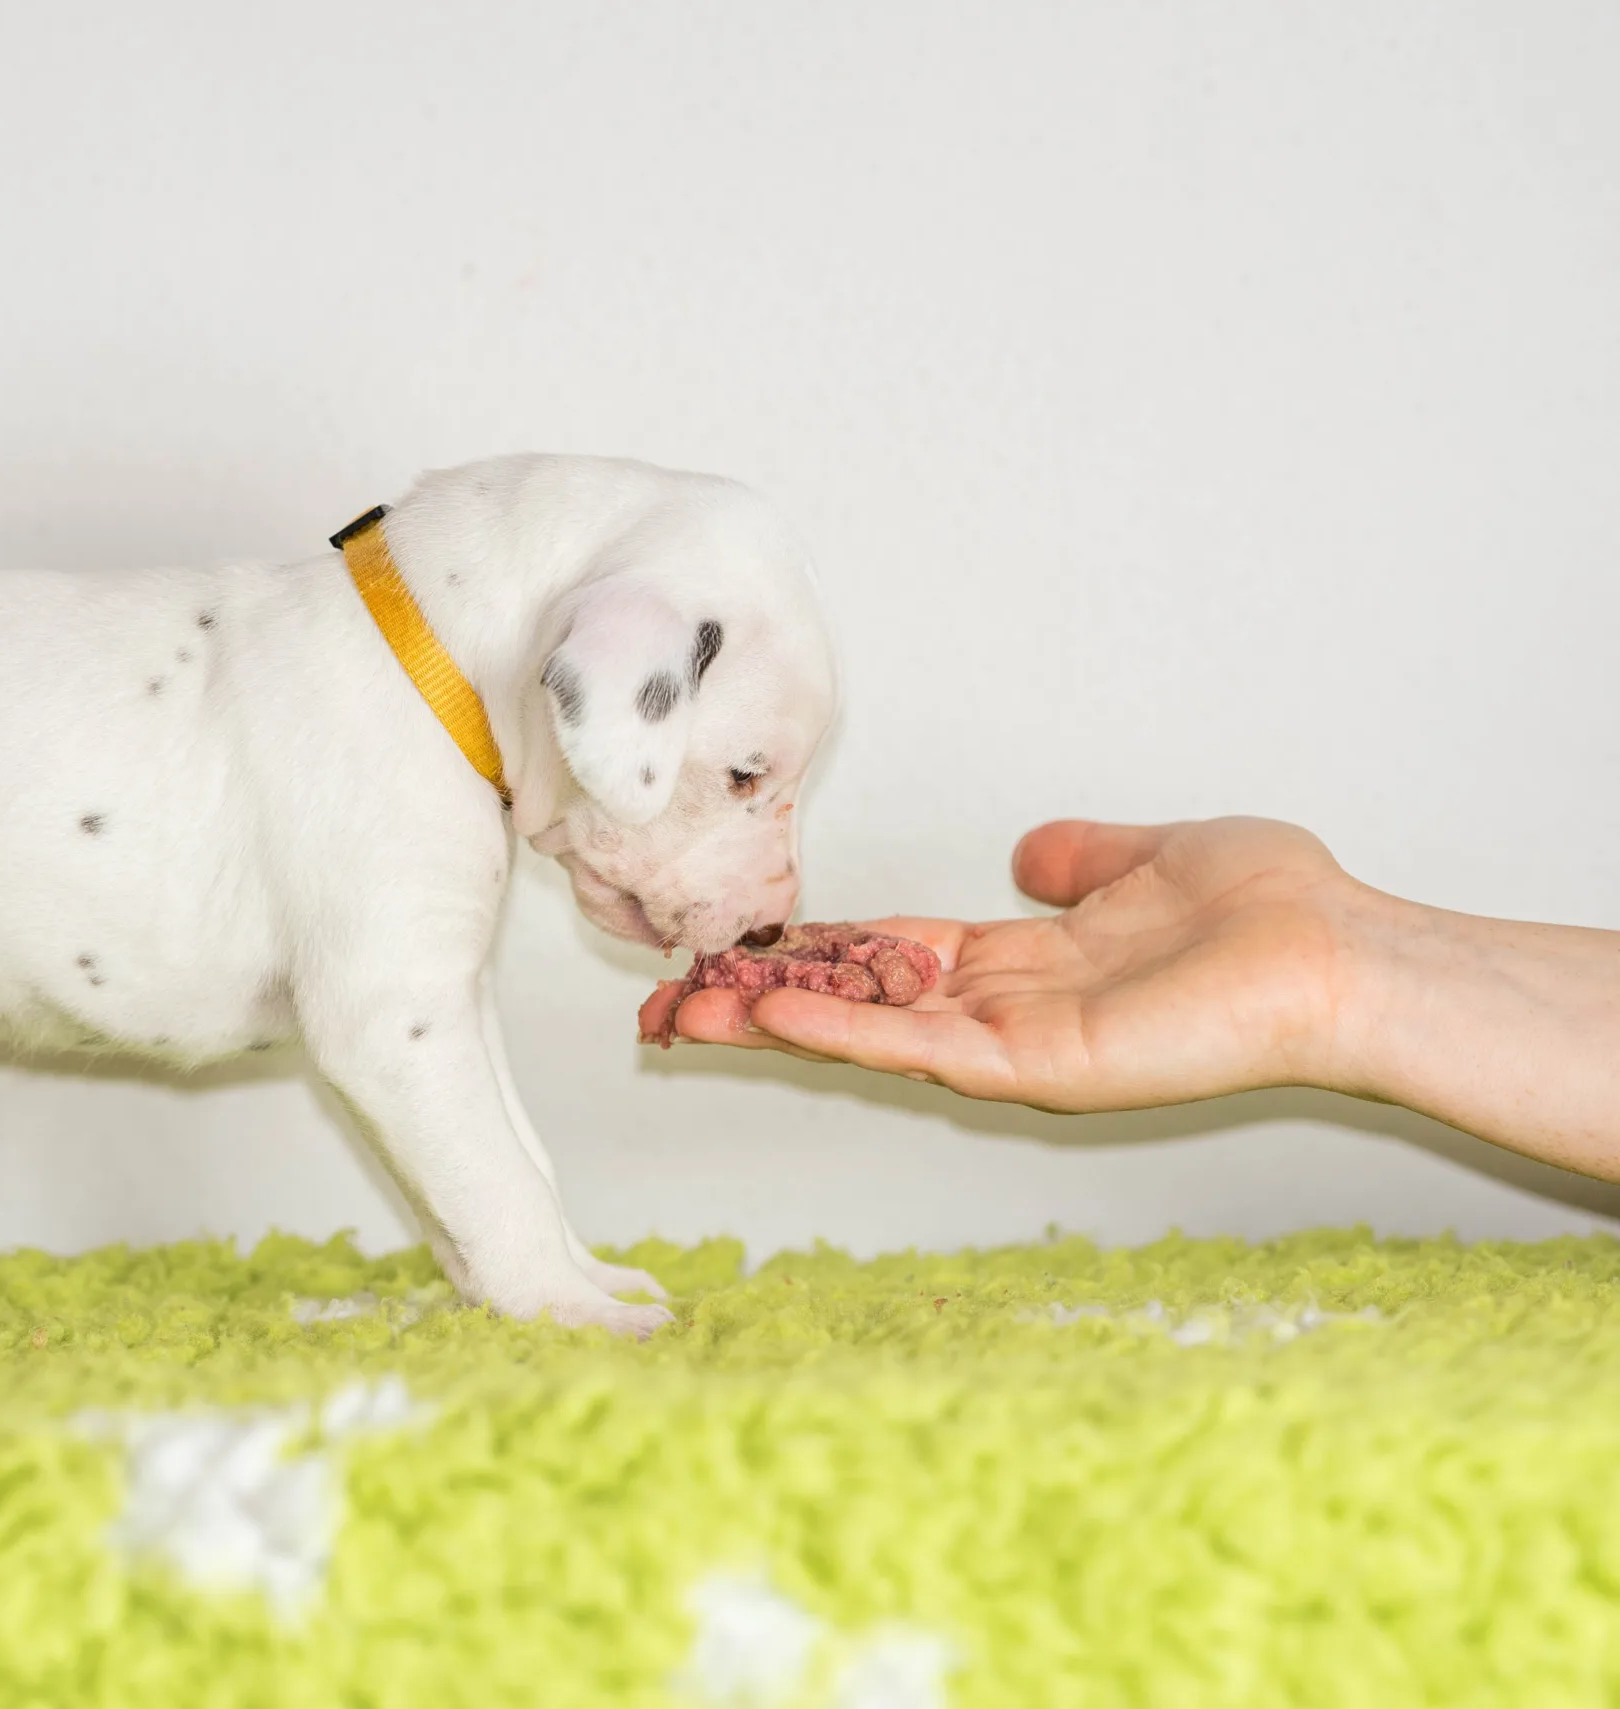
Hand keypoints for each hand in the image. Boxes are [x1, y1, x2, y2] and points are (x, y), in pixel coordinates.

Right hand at [670, 817, 1370, 1111]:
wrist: (1340, 957)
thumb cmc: (1278, 909)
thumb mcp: (1156, 853)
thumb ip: (1084, 855)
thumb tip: (1028, 850)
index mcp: (1030, 962)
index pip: (894, 958)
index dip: (816, 953)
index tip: (741, 949)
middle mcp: (1009, 1009)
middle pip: (857, 1004)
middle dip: (760, 1005)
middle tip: (669, 1007)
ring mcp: (1015, 1045)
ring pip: (868, 1033)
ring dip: (773, 1026)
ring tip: (685, 1017)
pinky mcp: (1034, 1068)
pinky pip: (919, 1047)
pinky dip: (842, 1034)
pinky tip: (774, 1014)